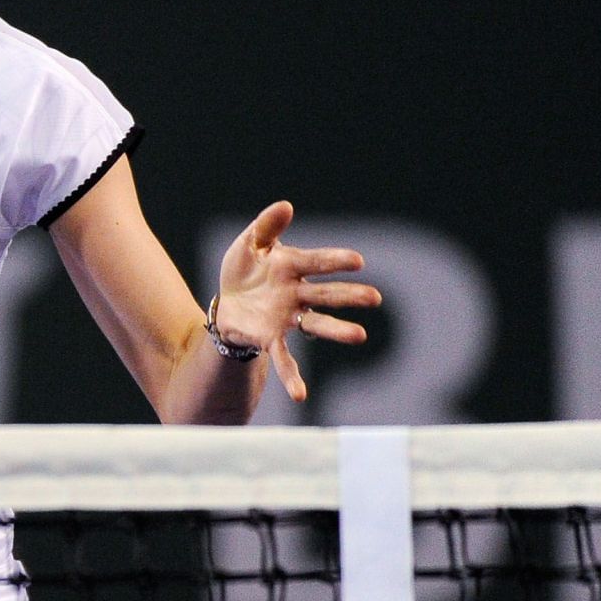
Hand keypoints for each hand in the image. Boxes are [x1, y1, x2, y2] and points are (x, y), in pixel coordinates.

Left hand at [215, 201, 381, 403]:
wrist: (225, 300)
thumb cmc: (244, 270)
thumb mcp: (249, 244)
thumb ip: (267, 226)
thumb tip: (286, 205)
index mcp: (292, 267)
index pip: (317, 262)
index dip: (336, 260)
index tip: (358, 261)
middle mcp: (297, 294)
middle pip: (326, 294)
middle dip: (349, 295)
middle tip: (375, 297)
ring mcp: (287, 318)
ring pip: (316, 325)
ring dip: (337, 330)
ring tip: (360, 336)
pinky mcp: (271, 338)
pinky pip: (285, 359)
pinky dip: (293, 376)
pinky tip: (301, 395)